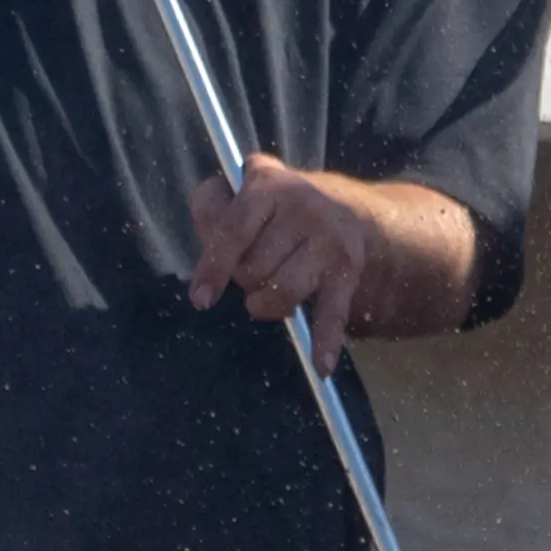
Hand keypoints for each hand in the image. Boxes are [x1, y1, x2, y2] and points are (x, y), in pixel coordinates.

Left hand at [187, 154, 385, 368]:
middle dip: (245, 278)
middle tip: (255, 268)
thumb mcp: (247, 191)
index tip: (201, 299)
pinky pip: (332, 311)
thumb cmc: (278, 209)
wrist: (349, 209)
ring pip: (282, 291)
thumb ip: (214, 209)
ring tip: (265, 296)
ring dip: (266, 304)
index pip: (232, 231)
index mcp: (268, 183)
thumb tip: (206, 234)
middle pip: (254, 267)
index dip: (213, 267)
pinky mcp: (347, 269)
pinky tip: (322, 367)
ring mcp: (328, 238)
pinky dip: (326, 340)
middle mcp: (303, 204)